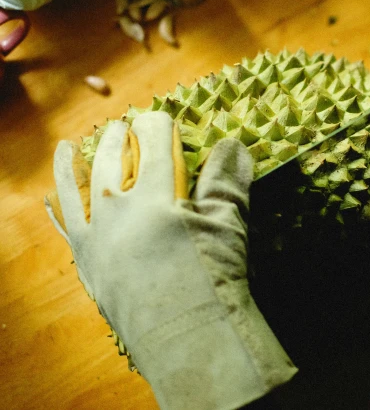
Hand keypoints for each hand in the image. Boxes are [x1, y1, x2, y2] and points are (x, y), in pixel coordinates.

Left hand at [45, 112, 295, 409]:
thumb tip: (234, 145)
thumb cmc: (211, 275)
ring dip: (72, 165)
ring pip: (76, 189)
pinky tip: (53, 201)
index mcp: (153, 194)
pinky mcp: (87, 264)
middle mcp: (116, 210)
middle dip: (120, 138)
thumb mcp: (227, 223)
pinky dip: (58, 210)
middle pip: (114, 160)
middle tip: (123, 125)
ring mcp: (96, 237)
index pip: (153, 144)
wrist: (184, 334)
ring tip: (68, 146)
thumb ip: (227, 181)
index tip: (160, 116)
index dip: (158, 125)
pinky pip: (66, 229)